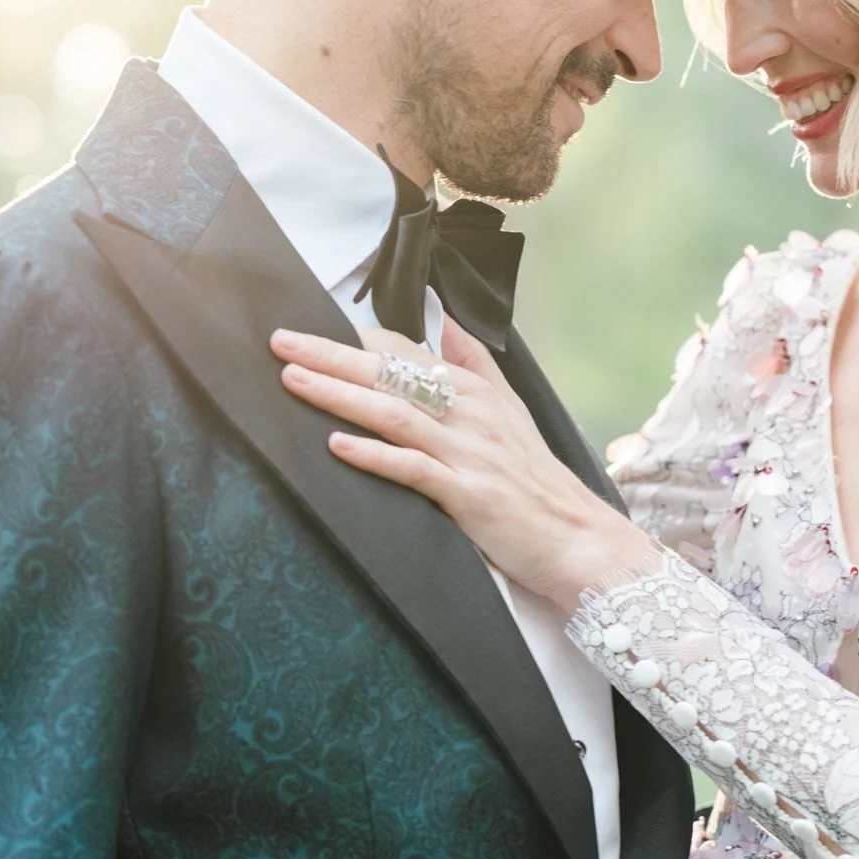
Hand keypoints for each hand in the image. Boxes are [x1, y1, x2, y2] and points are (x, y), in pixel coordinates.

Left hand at [269, 319, 656, 615]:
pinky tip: (338, 445)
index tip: (310, 326)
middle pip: (389, 375)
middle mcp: (468, 414)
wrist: (577, 535)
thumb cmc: (536, 479)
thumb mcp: (512, 410)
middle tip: (282, 341)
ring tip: (294, 381)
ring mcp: (467, 453)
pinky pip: (412, 469)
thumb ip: (476, 364)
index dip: (357, 337)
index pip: (405, 351)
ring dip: (339, 395)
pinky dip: (375, 455)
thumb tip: (447, 323)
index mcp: (473, 391)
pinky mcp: (467, 494)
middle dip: (330, 355)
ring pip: (393, 413)